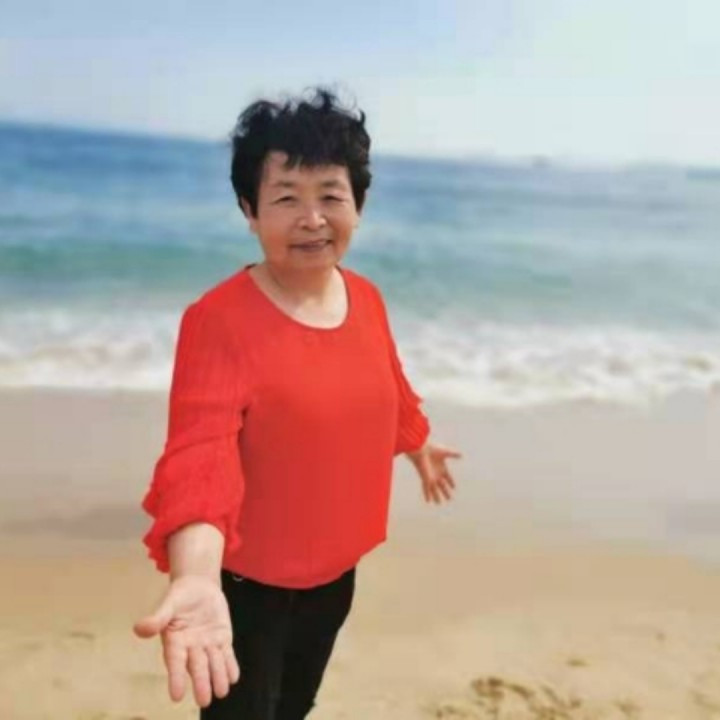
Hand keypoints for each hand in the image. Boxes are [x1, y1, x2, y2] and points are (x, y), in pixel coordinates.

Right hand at [133, 575, 239, 707]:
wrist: (199, 586)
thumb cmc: (180, 596)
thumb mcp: (169, 603)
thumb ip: (158, 617)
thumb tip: (138, 629)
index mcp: (175, 642)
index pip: (175, 663)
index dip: (176, 678)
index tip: (176, 696)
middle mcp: (191, 648)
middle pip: (197, 667)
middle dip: (201, 683)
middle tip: (204, 700)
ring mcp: (208, 645)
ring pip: (214, 664)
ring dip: (218, 677)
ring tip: (222, 691)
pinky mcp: (222, 640)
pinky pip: (227, 655)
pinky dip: (230, 666)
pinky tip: (233, 677)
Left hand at [406, 442, 461, 503]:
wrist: (421, 450)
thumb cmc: (432, 449)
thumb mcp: (445, 452)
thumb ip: (453, 454)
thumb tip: (462, 455)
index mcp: (442, 467)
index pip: (448, 477)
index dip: (451, 482)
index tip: (454, 487)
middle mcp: (436, 474)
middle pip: (442, 485)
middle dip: (446, 492)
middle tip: (450, 499)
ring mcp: (431, 477)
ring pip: (434, 489)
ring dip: (437, 496)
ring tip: (439, 504)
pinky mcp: (426, 479)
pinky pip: (426, 489)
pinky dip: (427, 495)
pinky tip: (428, 501)